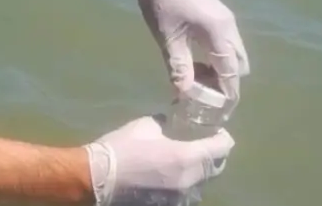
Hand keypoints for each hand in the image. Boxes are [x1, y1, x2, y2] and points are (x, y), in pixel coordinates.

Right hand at [85, 115, 233, 205]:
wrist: (99, 177)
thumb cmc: (122, 147)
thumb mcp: (145, 126)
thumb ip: (164, 124)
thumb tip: (169, 123)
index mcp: (187, 157)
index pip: (221, 148)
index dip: (223, 138)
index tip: (217, 132)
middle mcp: (190, 180)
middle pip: (216, 168)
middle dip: (215, 156)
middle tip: (206, 145)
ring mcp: (181, 196)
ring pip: (202, 183)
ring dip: (201, 171)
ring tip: (190, 160)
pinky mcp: (170, 204)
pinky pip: (187, 192)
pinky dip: (187, 182)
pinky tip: (174, 174)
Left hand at [126, 0, 249, 109]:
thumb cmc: (161, 1)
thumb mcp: (167, 38)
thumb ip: (179, 67)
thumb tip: (185, 95)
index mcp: (220, 34)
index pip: (232, 74)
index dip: (227, 97)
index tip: (218, 115)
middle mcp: (229, 28)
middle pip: (239, 67)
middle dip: (227, 86)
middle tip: (205, 101)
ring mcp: (225, 21)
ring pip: (234, 56)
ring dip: (222, 72)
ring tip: (197, 83)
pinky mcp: (217, 16)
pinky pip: (226, 45)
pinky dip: (218, 59)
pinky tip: (197, 64)